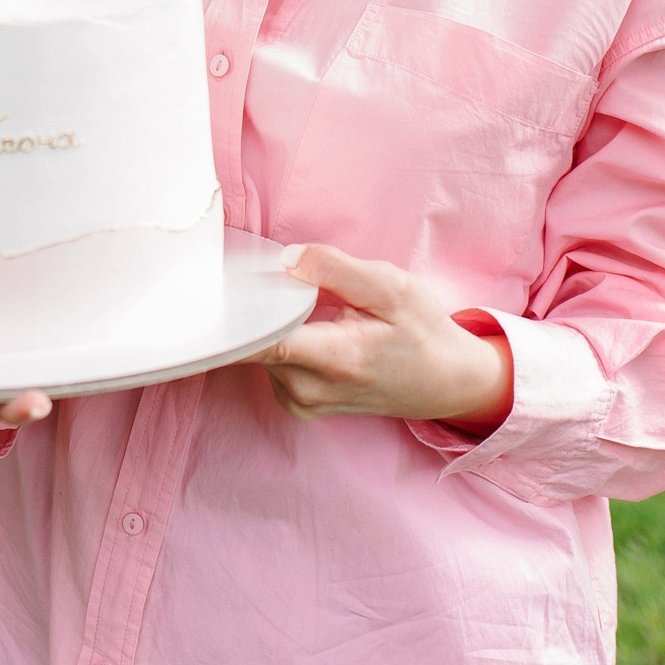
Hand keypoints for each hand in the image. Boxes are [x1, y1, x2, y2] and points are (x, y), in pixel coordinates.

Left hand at [248, 243, 511, 424]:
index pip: (262, 343)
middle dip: (254, 308)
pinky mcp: (298, 405)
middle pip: (252, 343)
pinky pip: (268, 366)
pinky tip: (301, 326)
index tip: (218, 291)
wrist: (446, 381)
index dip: (235, 316)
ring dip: (268, 324)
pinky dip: (276, 341)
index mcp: (334, 359)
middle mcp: (309, 389)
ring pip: (257, 353)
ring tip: (301, 305)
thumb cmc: (421, 331)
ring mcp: (302, 402)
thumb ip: (335, 269)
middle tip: (269, 278)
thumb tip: (285, 258)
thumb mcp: (391, 287)